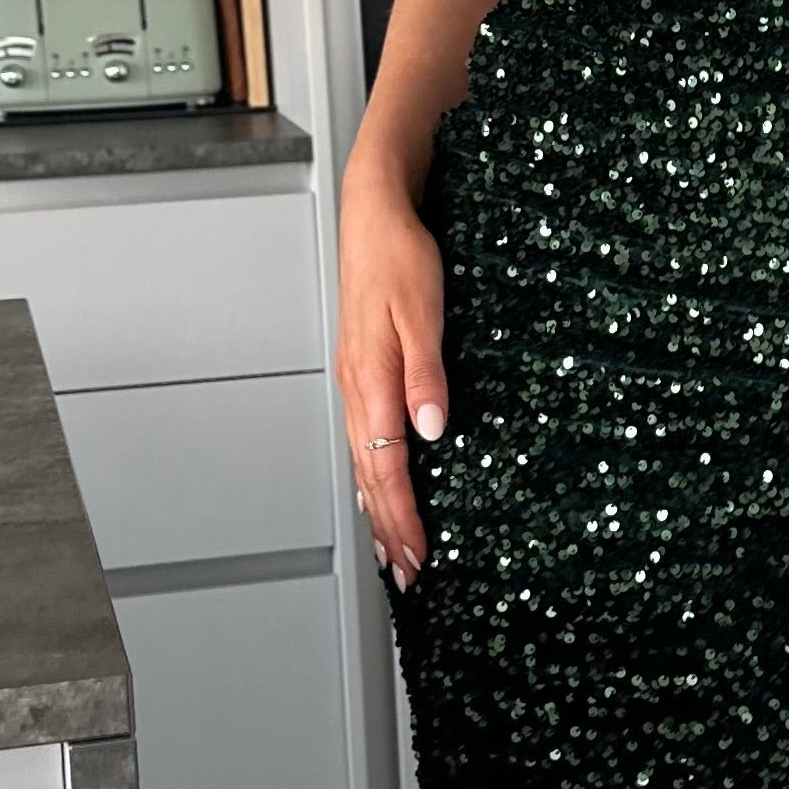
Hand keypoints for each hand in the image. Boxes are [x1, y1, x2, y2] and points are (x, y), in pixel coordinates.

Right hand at [335, 154, 447, 586]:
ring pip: (363, 462)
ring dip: (379, 511)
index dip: (402, 517)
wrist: (374, 214)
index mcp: (371, 380)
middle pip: (370, 477)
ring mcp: (356, 383)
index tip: (417, 555)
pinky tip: (378, 489)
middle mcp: (358, 389)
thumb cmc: (400, 255)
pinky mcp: (362, 372)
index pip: (387, 468)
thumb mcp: (423, 311)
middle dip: (389, 530)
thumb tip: (432, 428)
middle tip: (407, 574)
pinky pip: (363, 439)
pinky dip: (371, 476)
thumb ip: (426, 373)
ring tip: (391, 551)